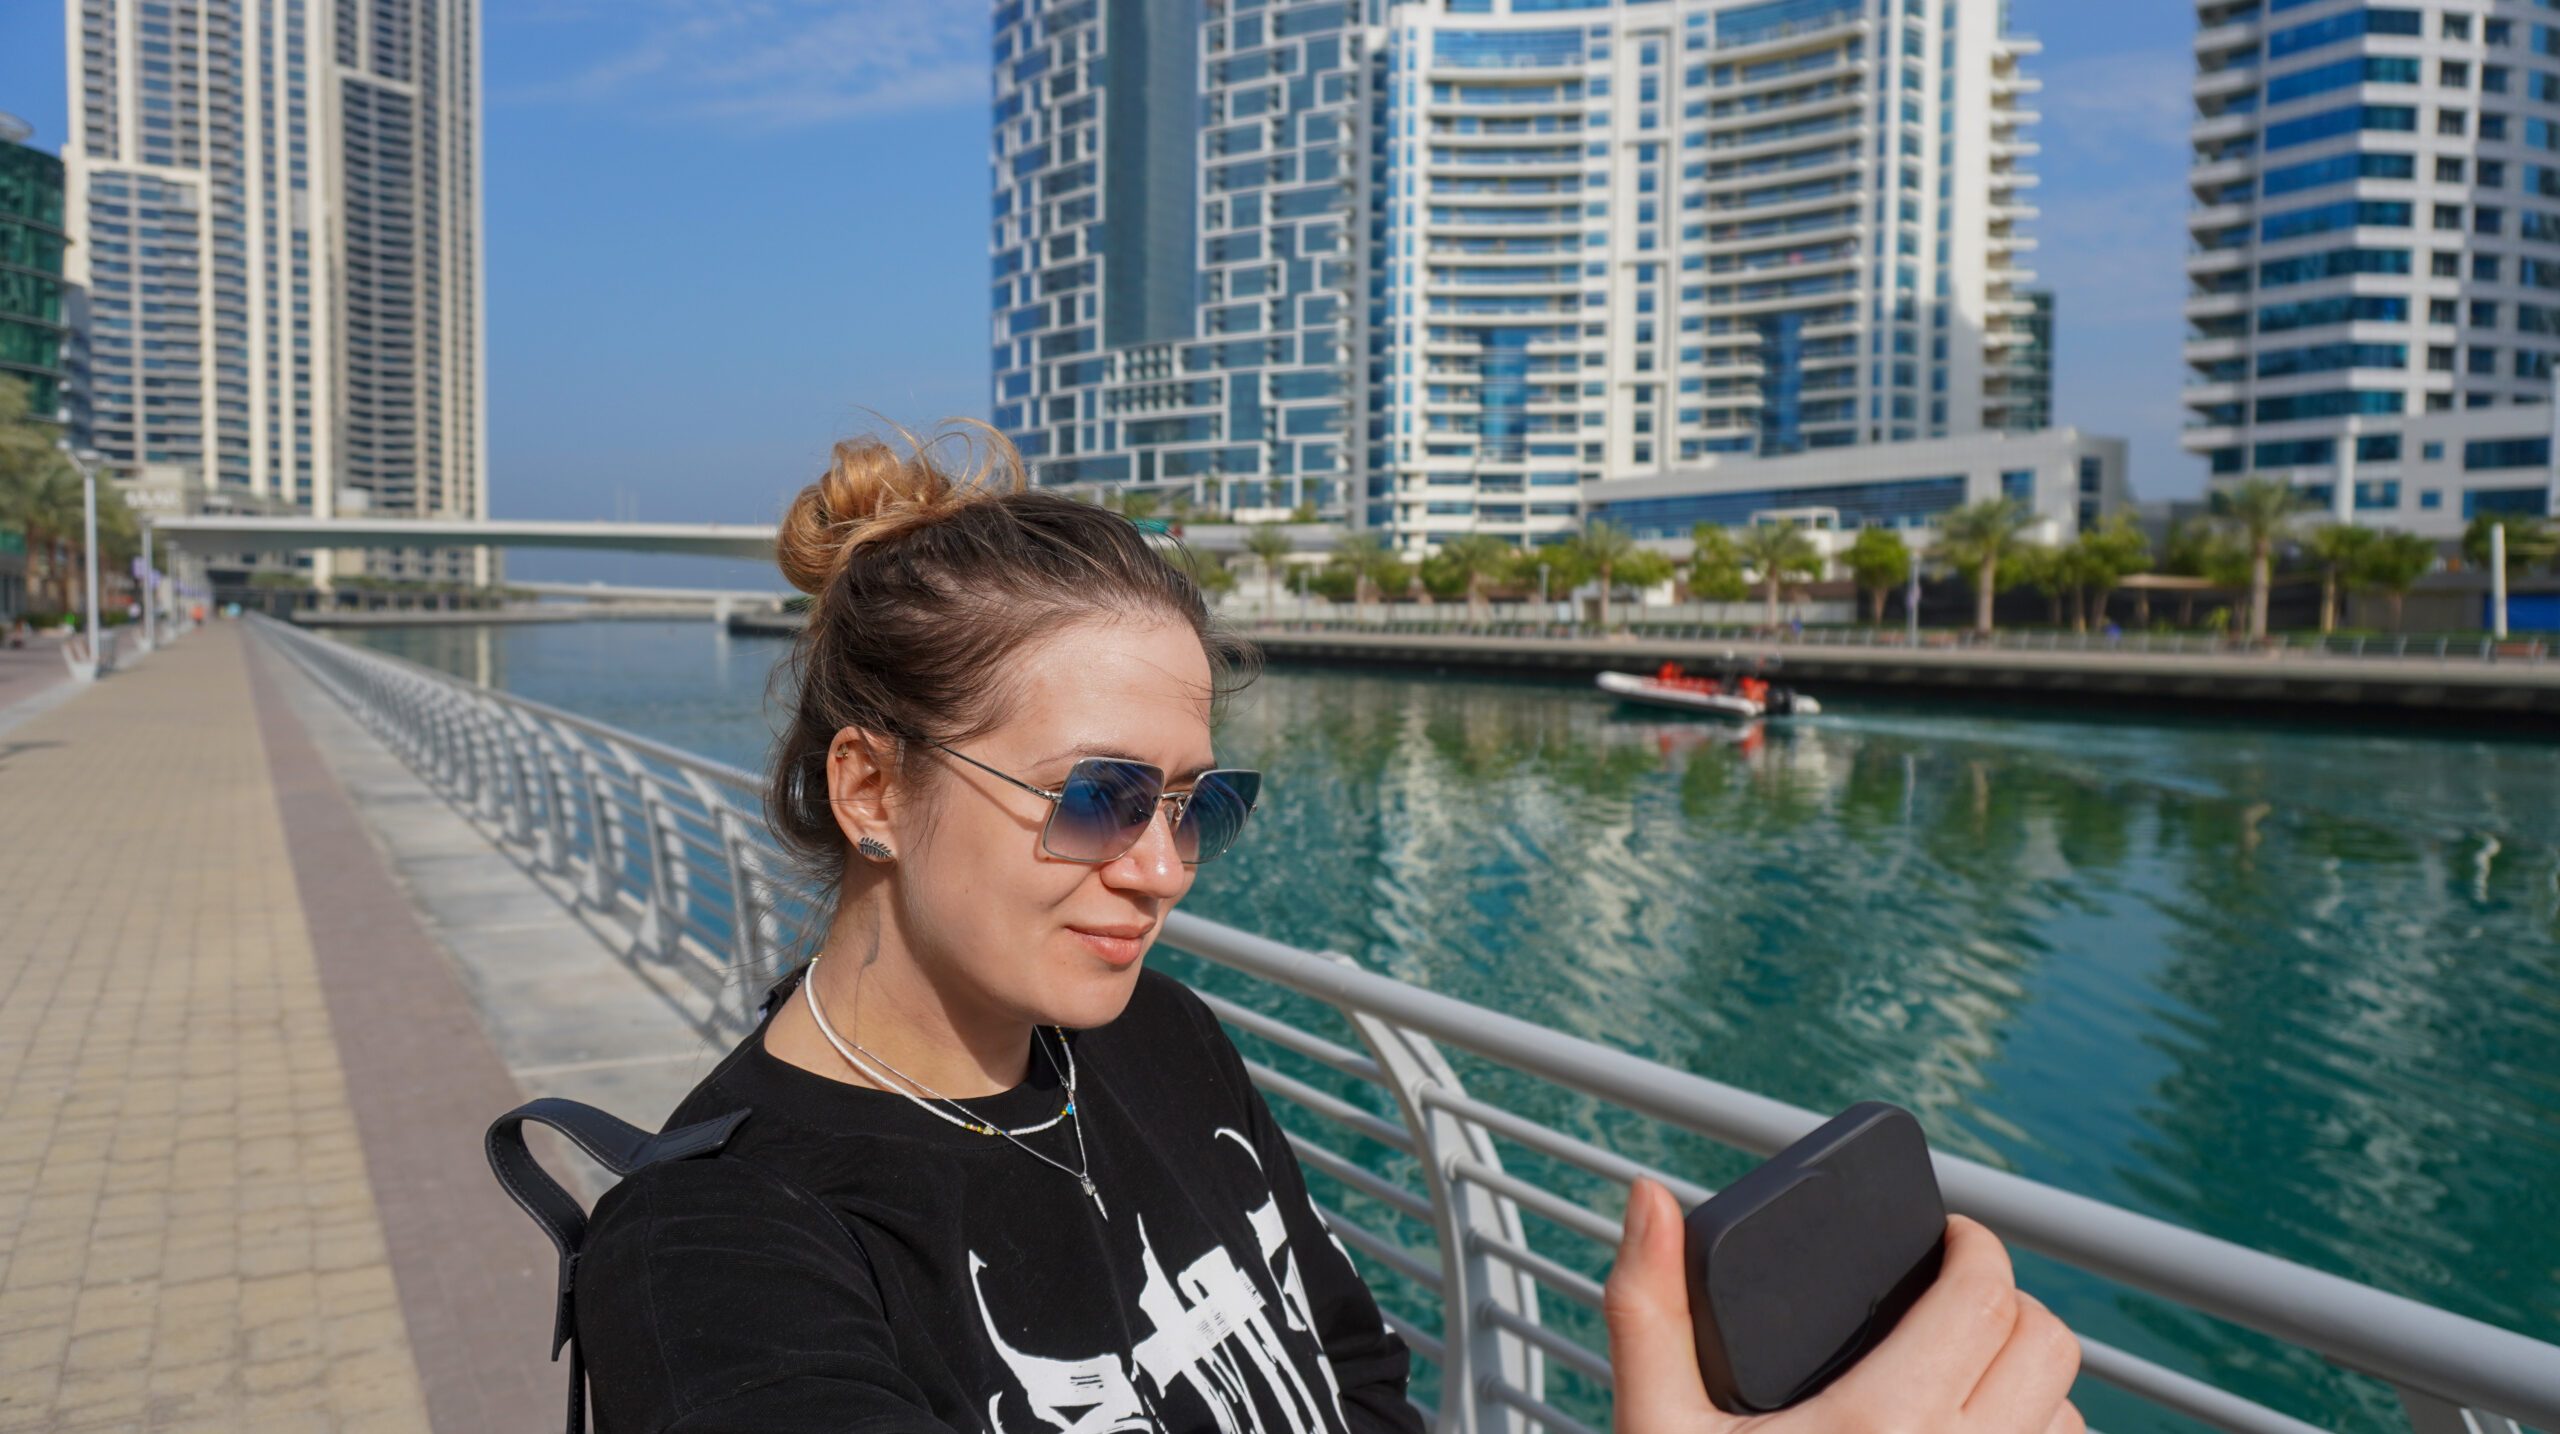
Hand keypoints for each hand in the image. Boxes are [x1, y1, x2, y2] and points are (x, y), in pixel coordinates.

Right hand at [1603, 1179, 2082, 1433]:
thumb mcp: (1658, 1432)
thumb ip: (1648, 1310)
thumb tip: (1649, 1196)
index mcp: (1879, 1424)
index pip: (1985, 1296)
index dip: (1975, 1246)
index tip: (1948, 1239)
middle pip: (2049, 1347)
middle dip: (2010, 1305)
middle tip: (1957, 1300)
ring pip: (2069, 1422)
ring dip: (2030, 1387)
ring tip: (1969, 1380)